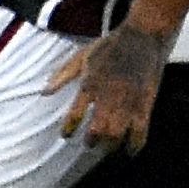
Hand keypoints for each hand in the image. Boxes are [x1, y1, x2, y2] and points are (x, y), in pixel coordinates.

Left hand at [48, 23, 168, 153]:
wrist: (142, 36)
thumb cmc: (110, 46)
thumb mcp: (82, 56)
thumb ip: (62, 76)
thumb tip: (43, 93)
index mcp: (89, 84)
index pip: (74, 115)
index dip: (68, 129)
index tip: (66, 135)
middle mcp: (107, 96)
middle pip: (96, 131)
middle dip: (91, 142)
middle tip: (90, 144)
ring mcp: (127, 102)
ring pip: (116, 135)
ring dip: (109, 146)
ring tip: (106, 148)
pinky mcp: (145, 104)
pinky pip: (140, 133)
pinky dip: (134, 146)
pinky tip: (130, 151)